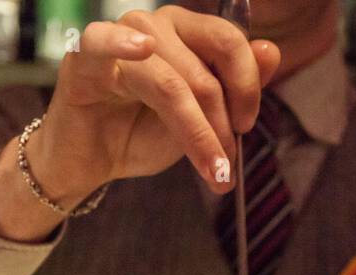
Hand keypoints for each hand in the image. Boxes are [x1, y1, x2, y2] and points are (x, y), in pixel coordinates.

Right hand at [0, 7, 280, 239]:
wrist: (91, 163)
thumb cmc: (140, 133)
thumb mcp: (199, 117)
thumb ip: (235, 86)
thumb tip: (271, 51)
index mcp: (185, 32)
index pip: (229, 42)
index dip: (247, 87)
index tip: (246, 128)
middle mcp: (155, 26)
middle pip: (205, 71)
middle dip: (220, 125)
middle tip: (224, 165)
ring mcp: (118, 37)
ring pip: (171, 82)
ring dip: (194, 131)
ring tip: (208, 167)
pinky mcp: (83, 59)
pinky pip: (103, 42)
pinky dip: (122, 44)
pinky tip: (141, 52)